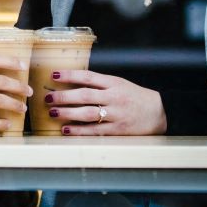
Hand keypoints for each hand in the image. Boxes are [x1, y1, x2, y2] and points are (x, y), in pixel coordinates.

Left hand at [43, 69, 167, 135]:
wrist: (159, 112)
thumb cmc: (136, 97)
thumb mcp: (120, 84)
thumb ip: (100, 83)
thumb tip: (73, 82)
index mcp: (114, 83)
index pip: (88, 77)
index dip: (70, 75)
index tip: (54, 75)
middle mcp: (114, 98)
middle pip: (84, 96)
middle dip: (63, 97)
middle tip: (47, 98)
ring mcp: (116, 115)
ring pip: (87, 114)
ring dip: (68, 113)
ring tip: (53, 113)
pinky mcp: (117, 130)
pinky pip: (94, 131)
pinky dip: (79, 131)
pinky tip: (66, 130)